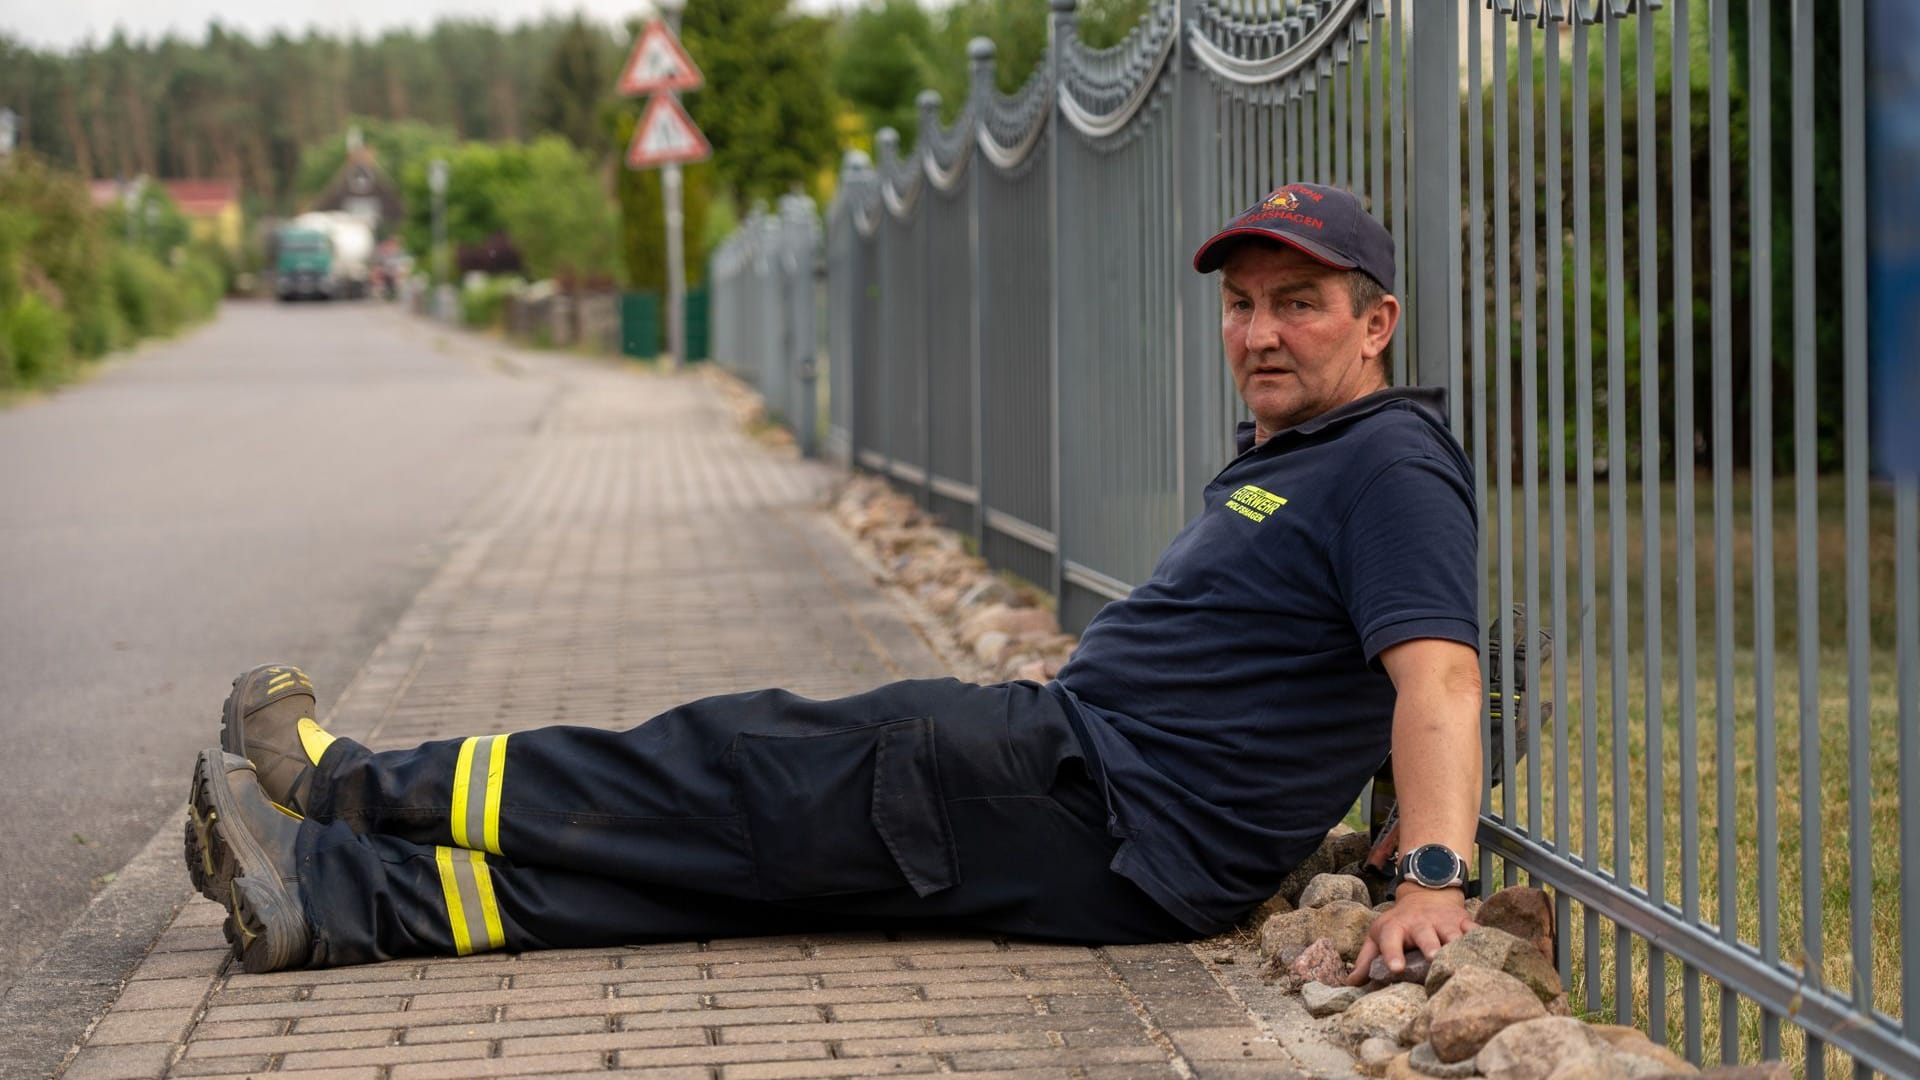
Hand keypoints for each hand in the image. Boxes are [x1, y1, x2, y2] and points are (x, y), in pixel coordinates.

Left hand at [1346, 886, 1474, 985]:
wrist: (1425, 895)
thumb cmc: (1399, 924)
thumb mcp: (1378, 935)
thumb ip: (1365, 960)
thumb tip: (1350, 983)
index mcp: (1395, 928)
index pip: (1390, 940)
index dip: (1392, 953)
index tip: (1395, 969)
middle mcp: (1419, 923)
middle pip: (1424, 934)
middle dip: (1429, 944)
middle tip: (1433, 957)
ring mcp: (1442, 921)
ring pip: (1451, 932)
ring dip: (1457, 942)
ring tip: (1462, 956)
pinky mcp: (1462, 920)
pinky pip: (1474, 929)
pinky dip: (1481, 938)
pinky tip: (1489, 949)